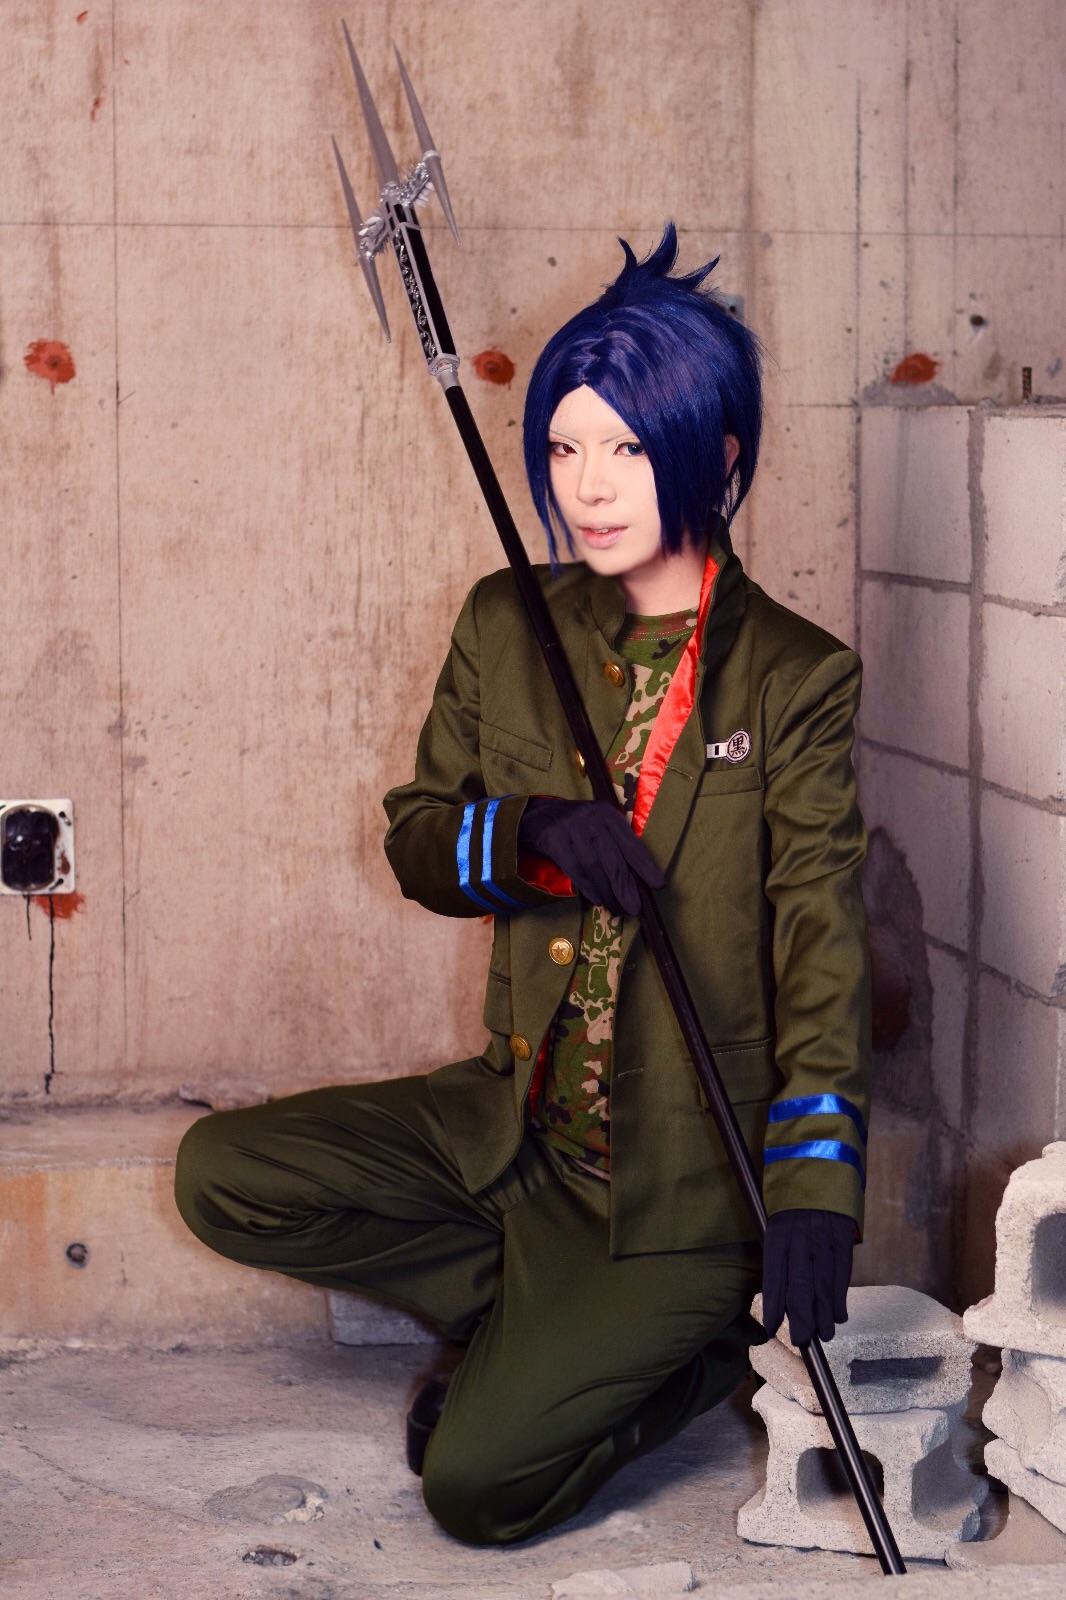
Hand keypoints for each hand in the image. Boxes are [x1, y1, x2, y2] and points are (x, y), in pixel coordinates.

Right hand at [518, 797, 664, 915]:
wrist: (536, 815)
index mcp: (607, 813)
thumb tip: (636, 879)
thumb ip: (615, 844)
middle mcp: (590, 817)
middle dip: (625, 885)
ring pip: (593, 864)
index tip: (658, 884)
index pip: (630, 841)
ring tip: (616, 908)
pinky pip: (573, 867)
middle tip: (635, 907)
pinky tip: (597, 899)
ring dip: (606, 890)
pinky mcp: (553, 838)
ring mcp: (570, 827)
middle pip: (612, 856)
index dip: (644, 864)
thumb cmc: (575, 826)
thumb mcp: (597, 825)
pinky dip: (587, 886)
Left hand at [761, 1208, 855, 1346]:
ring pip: (822, 1283)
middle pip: (799, 1285)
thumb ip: (778, 1250)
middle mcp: (799, 1239)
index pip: (773, 1276)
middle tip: (801, 1339)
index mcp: (777, 1233)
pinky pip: (841, 1271)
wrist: (818, 1163)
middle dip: (800, 1316)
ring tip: (824, 1334)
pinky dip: (840, 1295)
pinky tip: (839, 1315)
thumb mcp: (776, 1217)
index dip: (774, 1304)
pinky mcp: (842, 1237)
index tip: (772, 1328)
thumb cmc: (792, 1197)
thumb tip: (779, 1290)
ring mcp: (822, 1238)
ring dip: (823, 1312)